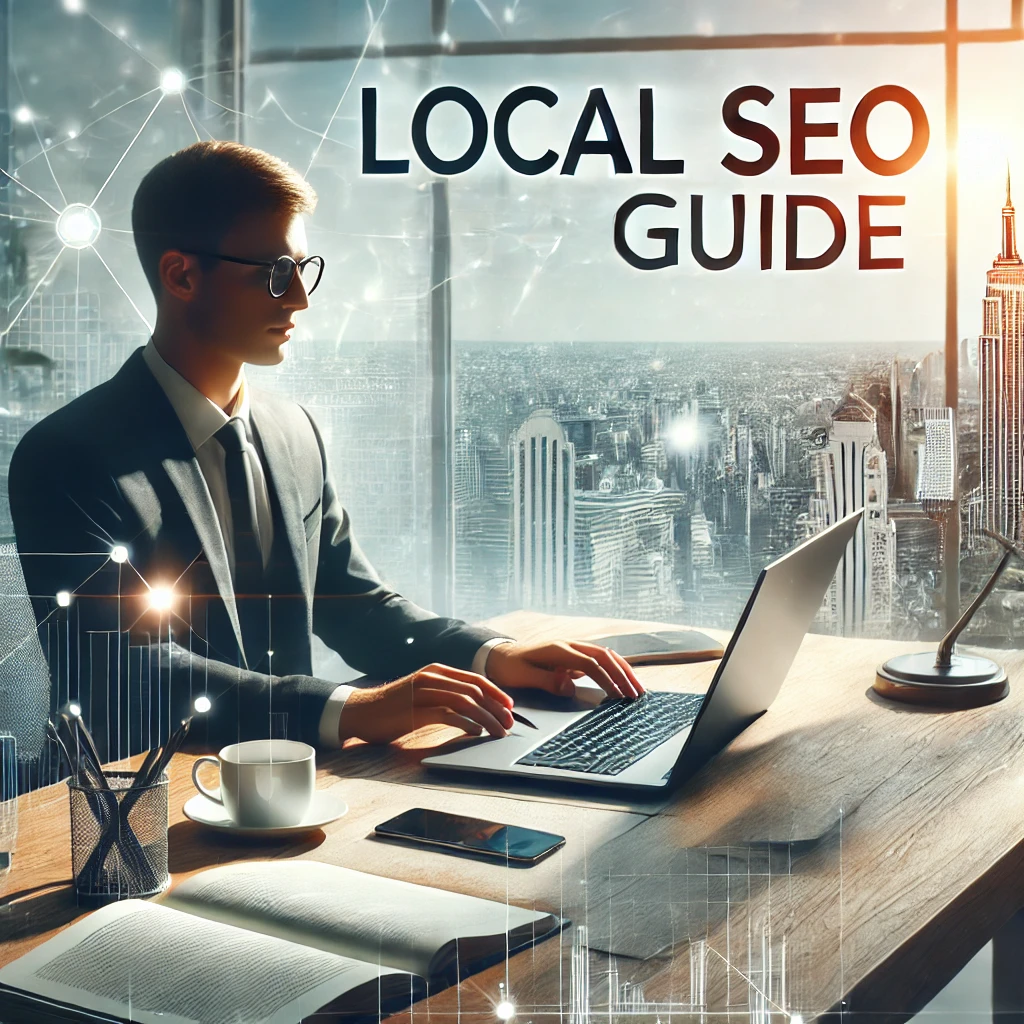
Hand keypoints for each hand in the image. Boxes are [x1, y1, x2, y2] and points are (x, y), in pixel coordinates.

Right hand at [339, 663, 515, 743]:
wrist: (359, 711)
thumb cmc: (392, 707)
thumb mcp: (422, 693)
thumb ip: (444, 695)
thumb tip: (475, 708)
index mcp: (436, 672)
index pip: (475, 679)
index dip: (496, 693)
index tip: (510, 707)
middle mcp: (432, 678)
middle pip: (474, 690)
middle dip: (496, 708)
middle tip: (510, 724)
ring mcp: (423, 693)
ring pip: (465, 702)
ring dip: (486, 718)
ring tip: (498, 732)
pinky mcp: (415, 711)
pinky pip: (448, 715)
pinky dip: (466, 724)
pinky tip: (476, 734)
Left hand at [485, 640, 644, 698]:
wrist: (500, 656)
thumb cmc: (510, 667)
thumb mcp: (522, 676)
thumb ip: (546, 681)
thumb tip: (570, 687)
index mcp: (558, 650)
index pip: (590, 663)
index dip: (606, 678)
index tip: (617, 695)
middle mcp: (569, 646)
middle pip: (604, 656)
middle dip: (622, 674)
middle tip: (636, 694)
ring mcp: (573, 650)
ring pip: (605, 656)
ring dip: (623, 670)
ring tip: (637, 688)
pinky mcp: (574, 657)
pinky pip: (599, 661)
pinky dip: (614, 670)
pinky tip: (624, 681)